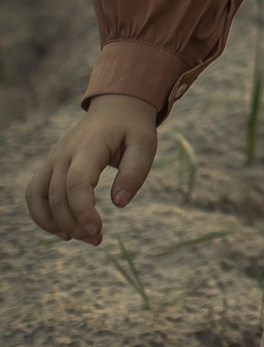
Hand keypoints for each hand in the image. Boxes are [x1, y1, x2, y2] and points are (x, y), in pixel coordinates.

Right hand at [26, 94, 158, 241]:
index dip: (83, 211)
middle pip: (58, 196)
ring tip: (80, 237)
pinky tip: (64, 230)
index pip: (76, 182)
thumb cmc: (132, 129)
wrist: (116, 107)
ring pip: (39, 197)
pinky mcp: (50, 166)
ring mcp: (54, 159)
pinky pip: (35, 194)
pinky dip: (42, 215)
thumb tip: (119, 204)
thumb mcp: (144, 145)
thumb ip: (135, 173)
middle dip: (75, 224)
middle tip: (98, 239)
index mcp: (90, 146)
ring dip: (55, 223)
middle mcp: (65, 152)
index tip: (98, 230)